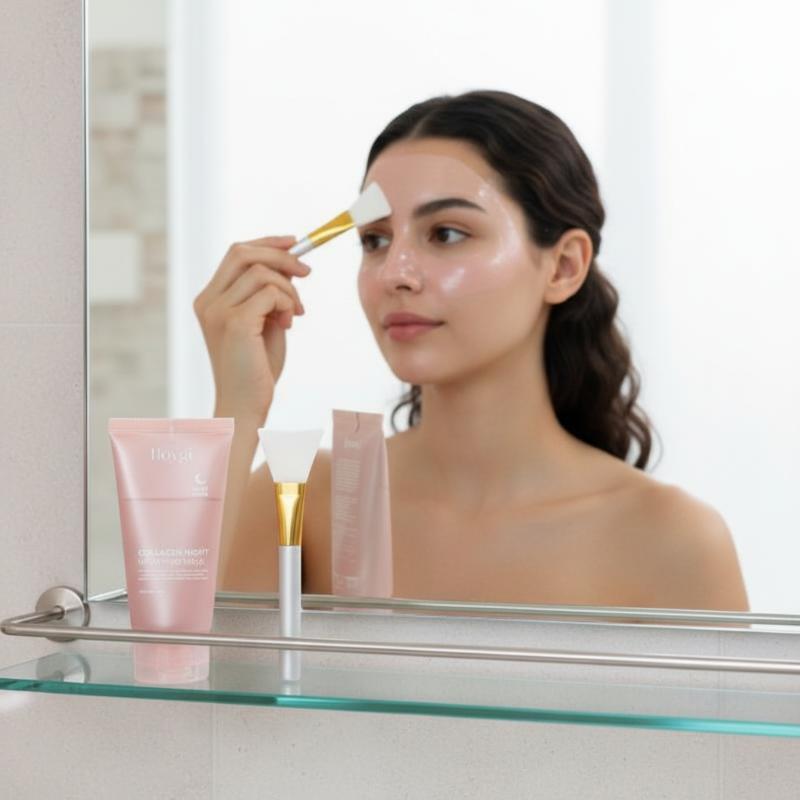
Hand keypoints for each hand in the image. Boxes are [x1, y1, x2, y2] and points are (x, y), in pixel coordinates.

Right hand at [193, 235, 311, 421]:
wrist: (246, 405)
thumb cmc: (256, 369)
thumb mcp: (264, 321)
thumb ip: (270, 293)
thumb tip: (291, 264)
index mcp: (210, 299)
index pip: (236, 253)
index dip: (267, 243)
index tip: (294, 243)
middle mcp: (208, 301)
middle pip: (243, 253)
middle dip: (282, 256)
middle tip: (307, 273)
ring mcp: (218, 311)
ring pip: (262, 272)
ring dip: (289, 289)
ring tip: (294, 314)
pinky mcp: (235, 322)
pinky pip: (271, 292)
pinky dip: (288, 302)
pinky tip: (289, 323)